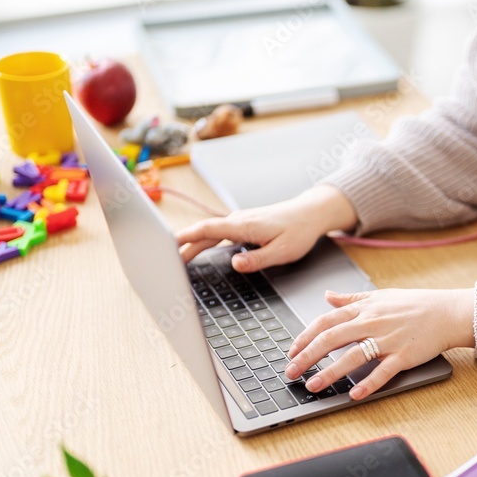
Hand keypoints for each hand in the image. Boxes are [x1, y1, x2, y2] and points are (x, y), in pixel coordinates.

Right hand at [176, 185, 357, 271]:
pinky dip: (205, 240)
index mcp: (244, 226)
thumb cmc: (299, 232)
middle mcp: (238, 220)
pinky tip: (200, 249)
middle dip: (183, 245)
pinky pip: (219, 232)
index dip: (187, 237)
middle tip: (166, 259)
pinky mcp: (244, 224)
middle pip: (204, 233)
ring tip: (177, 257)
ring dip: (193, 243)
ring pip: (210, 232)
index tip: (168, 244)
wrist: (310, 213)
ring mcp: (240, 221)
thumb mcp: (283, 251)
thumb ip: (258, 259)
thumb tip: (235, 264)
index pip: (208, 230)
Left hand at [286, 288, 475, 399]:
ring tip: (313, 385)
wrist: (447, 312)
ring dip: (329, 373)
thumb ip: (351, 298)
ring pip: (352, 356)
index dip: (305, 337)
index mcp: (364, 309)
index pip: (325, 322)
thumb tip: (328, 296)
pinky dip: (368, 384)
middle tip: (291, 372)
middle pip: (331, 339)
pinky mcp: (404, 355)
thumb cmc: (415, 305)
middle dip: (307, 356)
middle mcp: (372, 323)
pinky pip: (382, 371)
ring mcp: (387, 340)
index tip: (292, 351)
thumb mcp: (380, 295)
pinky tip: (354, 394)